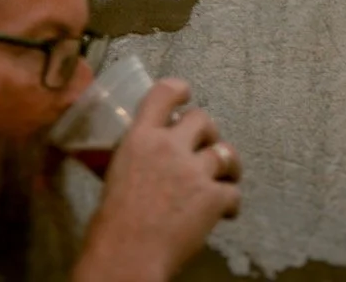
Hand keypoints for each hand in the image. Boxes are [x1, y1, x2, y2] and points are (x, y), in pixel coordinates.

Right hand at [73, 79, 241, 281]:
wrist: (126, 256)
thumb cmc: (112, 223)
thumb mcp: (117, 173)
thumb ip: (137, 157)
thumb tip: (148, 162)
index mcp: (141, 137)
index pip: (163, 94)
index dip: (179, 89)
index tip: (186, 94)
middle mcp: (170, 146)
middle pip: (203, 119)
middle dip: (208, 132)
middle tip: (206, 147)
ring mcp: (194, 170)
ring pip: (226, 153)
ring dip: (229, 165)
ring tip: (228, 176)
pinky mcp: (212, 197)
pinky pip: (233, 192)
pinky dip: (231, 203)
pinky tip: (226, 213)